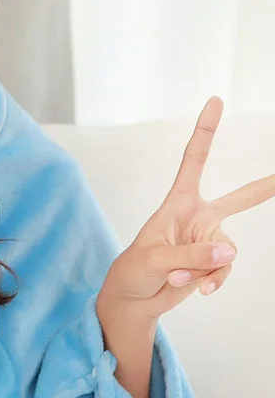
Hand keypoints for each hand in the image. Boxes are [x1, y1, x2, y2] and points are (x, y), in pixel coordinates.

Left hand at [98, 95, 274, 321]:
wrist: (136, 297)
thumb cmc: (135, 269)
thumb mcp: (156, 259)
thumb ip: (192, 255)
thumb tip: (228, 249)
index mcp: (178, 202)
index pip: (194, 160)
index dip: (206, 131)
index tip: (215, 101)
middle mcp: (198, 217)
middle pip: (241, 199)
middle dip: (267, 186)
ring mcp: (209, 240)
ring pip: (228, 251)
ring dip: (204, 269)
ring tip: (177, 277)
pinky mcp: (214, 262)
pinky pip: (226, 269)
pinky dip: (212, 280)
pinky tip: (198, 289)